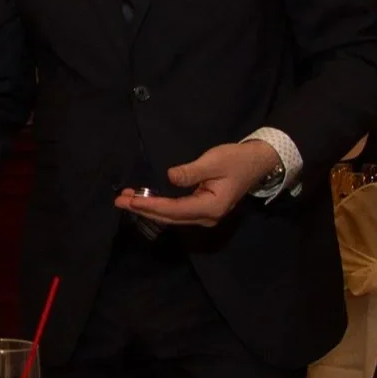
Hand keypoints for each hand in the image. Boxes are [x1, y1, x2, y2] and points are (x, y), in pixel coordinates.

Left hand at [116, 141, 281, 226]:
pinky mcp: (202, 210)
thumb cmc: (236, 160)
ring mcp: (205, 216)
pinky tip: (145, 201)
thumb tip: (170, 177)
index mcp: (210, 208)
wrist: (257, 163)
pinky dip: (159, 207)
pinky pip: (176, 212)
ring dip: (149, 209)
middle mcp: (206, 217)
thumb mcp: (214, 161)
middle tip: (119, 201)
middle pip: (169, 217)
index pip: (174, 209)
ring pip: (171, 217)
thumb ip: (191, 172)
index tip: (130, 200)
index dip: (151, 205)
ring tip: (127, 200)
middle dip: (143, 209)